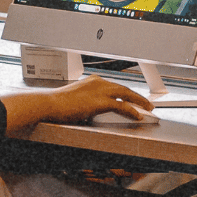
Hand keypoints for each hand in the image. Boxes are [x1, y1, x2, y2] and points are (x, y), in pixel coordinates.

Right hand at [2, 75, 154, 135]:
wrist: (49, 104)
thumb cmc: (56, 105)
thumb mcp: (74, 100)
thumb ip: (86, 102)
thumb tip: (91, 112)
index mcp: (92, 81)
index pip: (113, 85)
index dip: (125, 92)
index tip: (132, 97)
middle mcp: (98, 82)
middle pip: (123, 88)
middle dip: (137, 96)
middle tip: (147, 103)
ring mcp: (100, 90)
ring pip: (126, 94)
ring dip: (139, 101)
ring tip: (148, 108)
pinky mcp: (100, 101)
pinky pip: (121, 105)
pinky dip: (132, 110)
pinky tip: (138, 115)